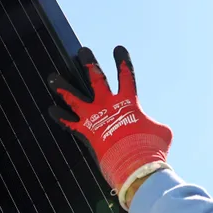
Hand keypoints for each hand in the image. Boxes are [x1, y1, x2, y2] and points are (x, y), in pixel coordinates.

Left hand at [47, 46, 171, 207]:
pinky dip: (60, 118)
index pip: (126, 75)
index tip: (118, 48)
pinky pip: (69, 123)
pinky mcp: (86, 132)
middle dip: (89, 64)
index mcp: (129, 102)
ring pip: (74, 97)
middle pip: (96, 78)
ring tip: (52, 77)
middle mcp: (109, 104)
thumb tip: (154, 129)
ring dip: (63, 86)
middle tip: (82, 51)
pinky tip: (50, 110)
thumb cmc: (151, 148)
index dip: (123, 61)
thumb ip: (155, 125)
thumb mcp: (162, 132)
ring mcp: (95, 117)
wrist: (135, 163)